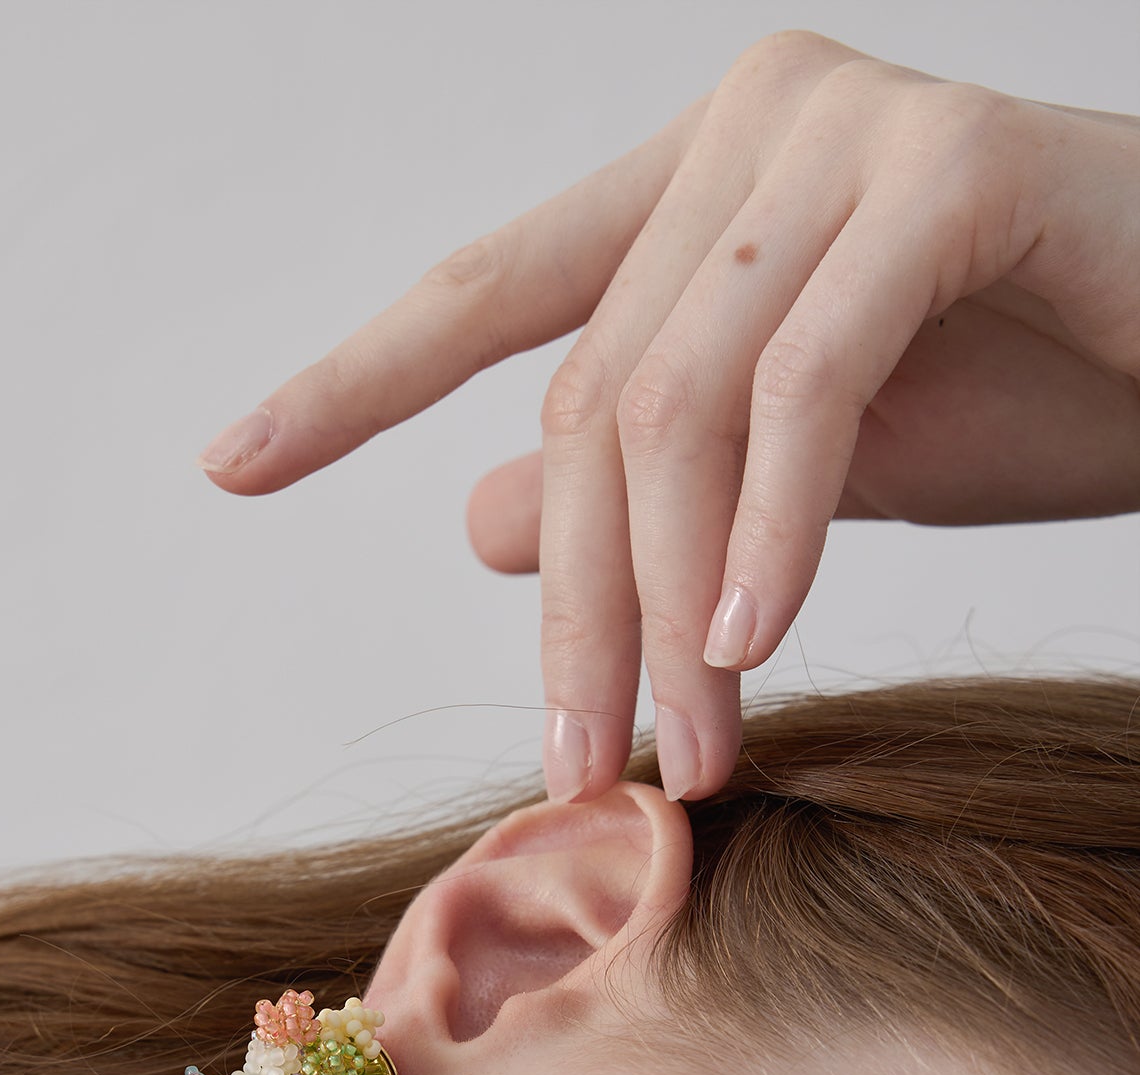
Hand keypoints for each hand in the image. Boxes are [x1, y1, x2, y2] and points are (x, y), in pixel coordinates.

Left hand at [194, 29, 1139, 802]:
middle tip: (574, 759)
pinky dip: (770, 527)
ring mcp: (838, 134)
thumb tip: (470, 523)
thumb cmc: (1026, 392)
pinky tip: (751, 640)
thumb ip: (635, 485)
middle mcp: (742, 133)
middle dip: (574, 603)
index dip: (351, 384)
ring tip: (684, 743)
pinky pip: (802, 383)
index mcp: (685, 189)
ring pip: (673, 403)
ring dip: (664, 600)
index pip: (485, 292)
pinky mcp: (949, 169)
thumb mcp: (782, 472)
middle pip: (587, 399)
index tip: (230, 466)